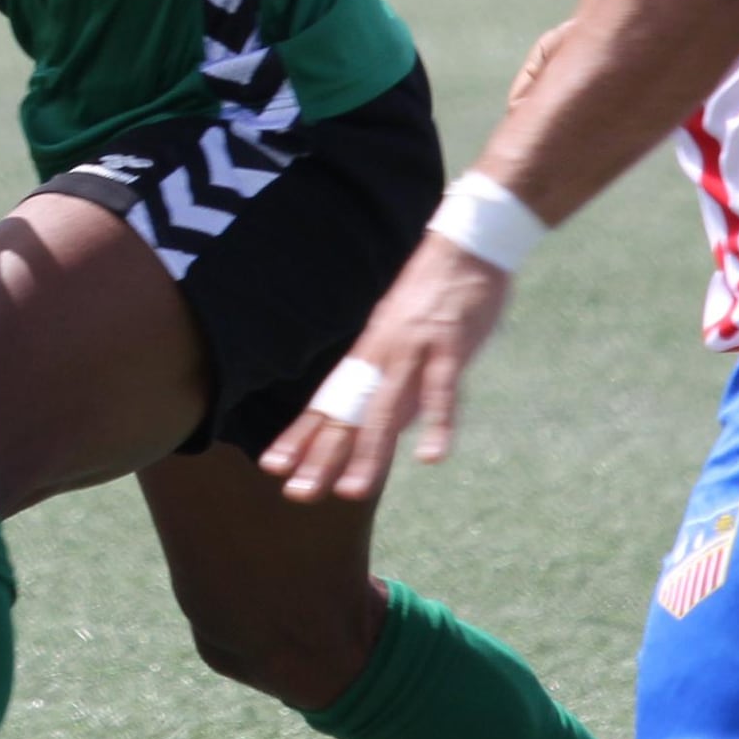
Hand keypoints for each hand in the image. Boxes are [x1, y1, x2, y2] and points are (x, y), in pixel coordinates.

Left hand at [258, 233, 514, 502]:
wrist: (464, 244)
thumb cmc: (435, 296)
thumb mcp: (402, 340)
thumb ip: (395, 385)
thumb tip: (387, 429)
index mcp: (368, 355)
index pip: (327, 403)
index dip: (301, 436)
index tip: (274, 466)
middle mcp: (381, 355)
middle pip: (347, 413)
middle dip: (322, 455)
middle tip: (298, 493)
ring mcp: (413, 350)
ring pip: (385, 407)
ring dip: (369, 451)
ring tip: (352, 491)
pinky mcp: (449, 344)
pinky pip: (441, 389)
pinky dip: (437, 423)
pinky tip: (431, 457)